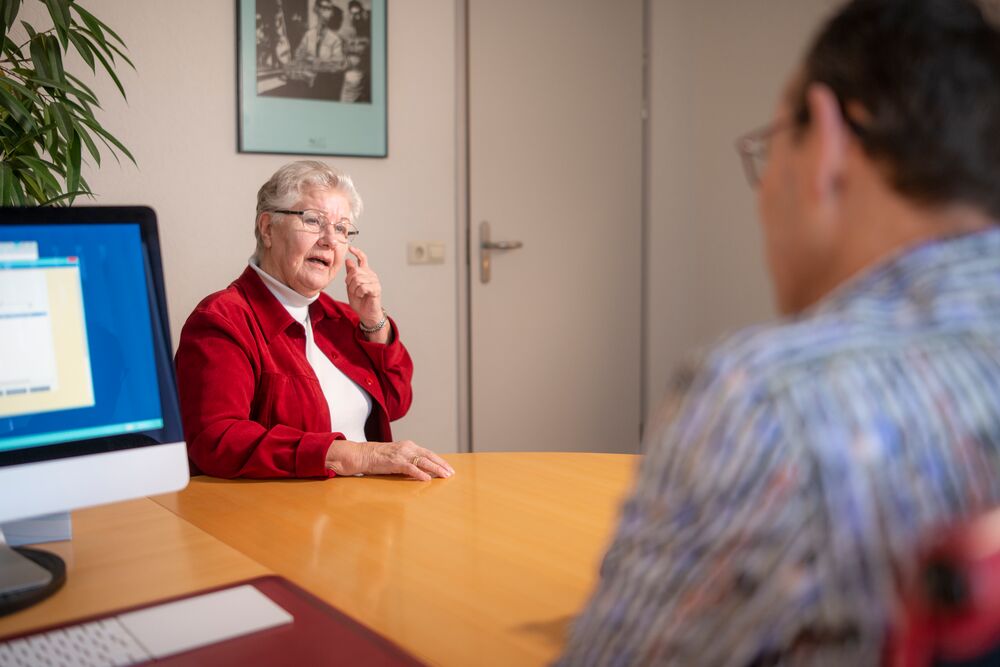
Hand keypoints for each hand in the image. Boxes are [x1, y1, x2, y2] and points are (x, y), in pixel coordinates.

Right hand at [326, 440, 454, 481]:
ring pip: (423, 461)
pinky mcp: (395, 462)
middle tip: (451, 473)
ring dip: (435, 469)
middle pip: (429, 456)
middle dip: (441, 465)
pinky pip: (410, 468)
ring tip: (444, 476)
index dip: (439, 461)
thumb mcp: (396, 456)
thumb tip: (421, 471)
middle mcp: (407, 448)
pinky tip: (427, 479)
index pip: (428, 453)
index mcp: (409, 446)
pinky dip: (420, 473)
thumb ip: (408, 461)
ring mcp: (401, 454)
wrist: (362, 455)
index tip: (448, 468)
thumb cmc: (378, 458)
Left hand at [344, 246, 384, 328]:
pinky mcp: (376, 289)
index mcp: (365, 272)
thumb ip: (350, 274)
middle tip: (351, 289)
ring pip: (358, 279)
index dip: (357, 252)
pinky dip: (359, 293)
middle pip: (355, 271)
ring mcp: (374, 281)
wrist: (366, 313)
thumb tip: (348, 261)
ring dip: (353, 289)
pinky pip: (363, 287)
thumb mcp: (351, 286)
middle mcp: (371, 275)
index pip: (363, 258)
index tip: (350, 248)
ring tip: (357, 294)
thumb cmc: (360, 301)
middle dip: (349, 281)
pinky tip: (362, 295)